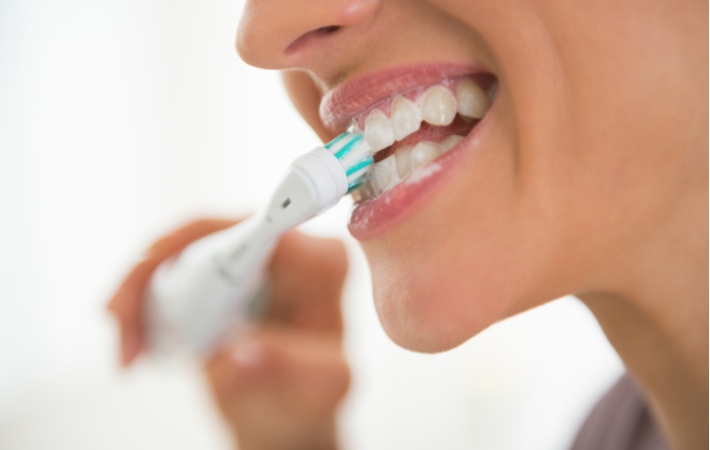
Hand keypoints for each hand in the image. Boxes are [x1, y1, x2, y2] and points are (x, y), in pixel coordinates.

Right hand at [108, 219, 349, 449]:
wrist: (286, 417)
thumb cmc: (310, 400)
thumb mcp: (314, 390)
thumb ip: (283, 368)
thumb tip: (236, 355)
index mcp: (321, 265)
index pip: (259, 227)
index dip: (201, 235)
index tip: (152, 256)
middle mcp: (287, 250)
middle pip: (205, 234)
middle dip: (151, 273)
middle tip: (121, 323)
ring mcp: (250, 258)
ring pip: (176, 252)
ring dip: (138, 296)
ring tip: (128, 350)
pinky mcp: (221, 273)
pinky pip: (169, 273)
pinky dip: (142, 306)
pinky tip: (133, 344)